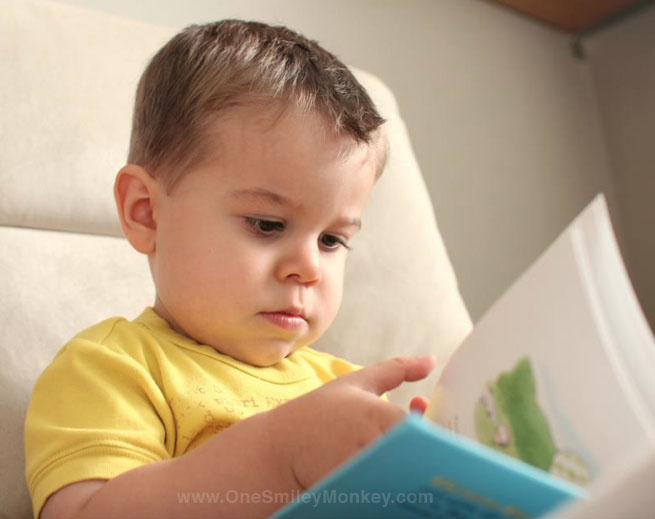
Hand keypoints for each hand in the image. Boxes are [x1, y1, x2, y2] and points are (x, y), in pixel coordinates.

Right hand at [266, 355, 436, 489]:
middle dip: (424, 452)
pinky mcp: (356, 497)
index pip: (427, 430)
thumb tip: (431, 360)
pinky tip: (382, 479)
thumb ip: (396, 370)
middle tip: (417, 449)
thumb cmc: (318, 414)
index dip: (433, 431)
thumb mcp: (355, 383)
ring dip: (408, 470)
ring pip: (407, 477)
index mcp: (379, 415)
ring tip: (394, 463)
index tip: (425, 430)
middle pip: (421, 455)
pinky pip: (387, 496)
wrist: (277, 451)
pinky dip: (391, 488)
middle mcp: (375, 447)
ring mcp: (365, 476)